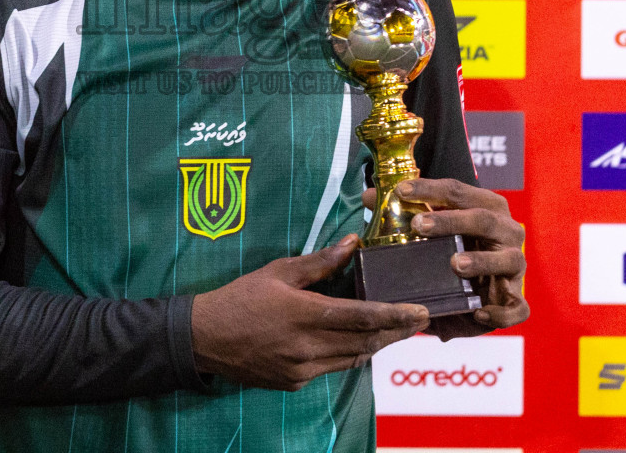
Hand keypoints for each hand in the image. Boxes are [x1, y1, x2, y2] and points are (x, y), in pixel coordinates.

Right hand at [190, 234, 429, 389]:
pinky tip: (358, 343)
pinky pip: (332, 368)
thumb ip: (319, 262)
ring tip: (396, 330)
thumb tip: (352, 243)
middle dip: (396, 331)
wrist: (205, 338)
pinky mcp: (295, 382)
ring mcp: (302, 369)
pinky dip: (350, 355)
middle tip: (419, 320)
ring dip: (377, 344)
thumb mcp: (278, 271)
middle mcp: (307, 346)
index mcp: (304, 314)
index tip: (420, 312)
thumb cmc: (241, 297)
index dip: (395, 315)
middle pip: (365, 341)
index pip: (362, 317)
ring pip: (353, 358)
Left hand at [362, 177, 527, 340]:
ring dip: (481, 260)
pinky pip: (518, 308)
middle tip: (418, 226)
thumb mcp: (433, 230)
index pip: (457, 191)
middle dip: (451, 220)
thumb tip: (368, 197)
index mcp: (486, 206)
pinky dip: (501, 311)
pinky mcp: (516, 298)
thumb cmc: (456, 247)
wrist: (484, 285)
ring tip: (455, 264)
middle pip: (483, 219)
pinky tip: (477, 311)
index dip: (429, 188)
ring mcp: (515, 265)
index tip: (400, 191)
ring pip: (507, 259)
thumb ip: (404, 213)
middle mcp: (506, 231)